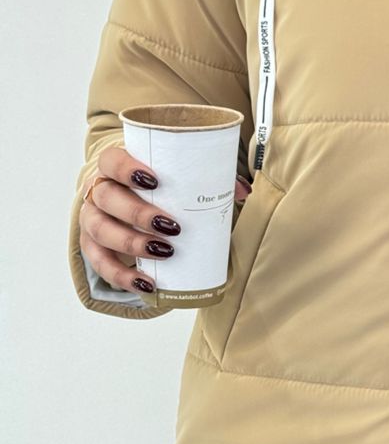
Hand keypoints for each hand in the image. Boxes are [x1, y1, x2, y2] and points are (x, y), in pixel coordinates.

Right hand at [78, 144, 252, 295]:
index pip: (111, 160)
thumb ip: (208, 179)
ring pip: (99, 230)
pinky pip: (100, 263)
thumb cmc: (155, 186)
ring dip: (131, 243)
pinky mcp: (92, 246)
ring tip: (164, 252)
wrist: (128, 198)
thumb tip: (241, 190)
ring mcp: (91, 218)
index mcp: (113, 166)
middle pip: (106, 198)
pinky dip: (121, 276)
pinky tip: (145, 282)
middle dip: (137, 214)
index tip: (154, 181)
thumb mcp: (175, 177)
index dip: (126, 169)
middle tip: (170, 226)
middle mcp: (97, 190)